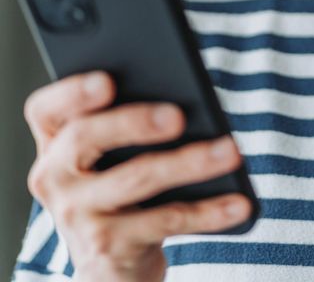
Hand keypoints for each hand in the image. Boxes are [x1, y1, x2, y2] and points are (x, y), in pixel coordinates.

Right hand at [24, 71, 252, 281]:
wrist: (112, 264)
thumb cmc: (123, 188)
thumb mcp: (115, 154)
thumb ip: (133, 120)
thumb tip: (186, 98)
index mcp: (56, 141)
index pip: (45, 108)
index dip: (72, 92)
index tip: (108, 80)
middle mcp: (55, 176)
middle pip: (85, 137)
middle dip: (133, 121)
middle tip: (177, 116)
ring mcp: (77, 215)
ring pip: (136, 178)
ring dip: (189, 162)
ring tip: (231, 150)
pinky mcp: (108, 247)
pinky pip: (166, 221)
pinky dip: (209, 211)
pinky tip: (239, 203)